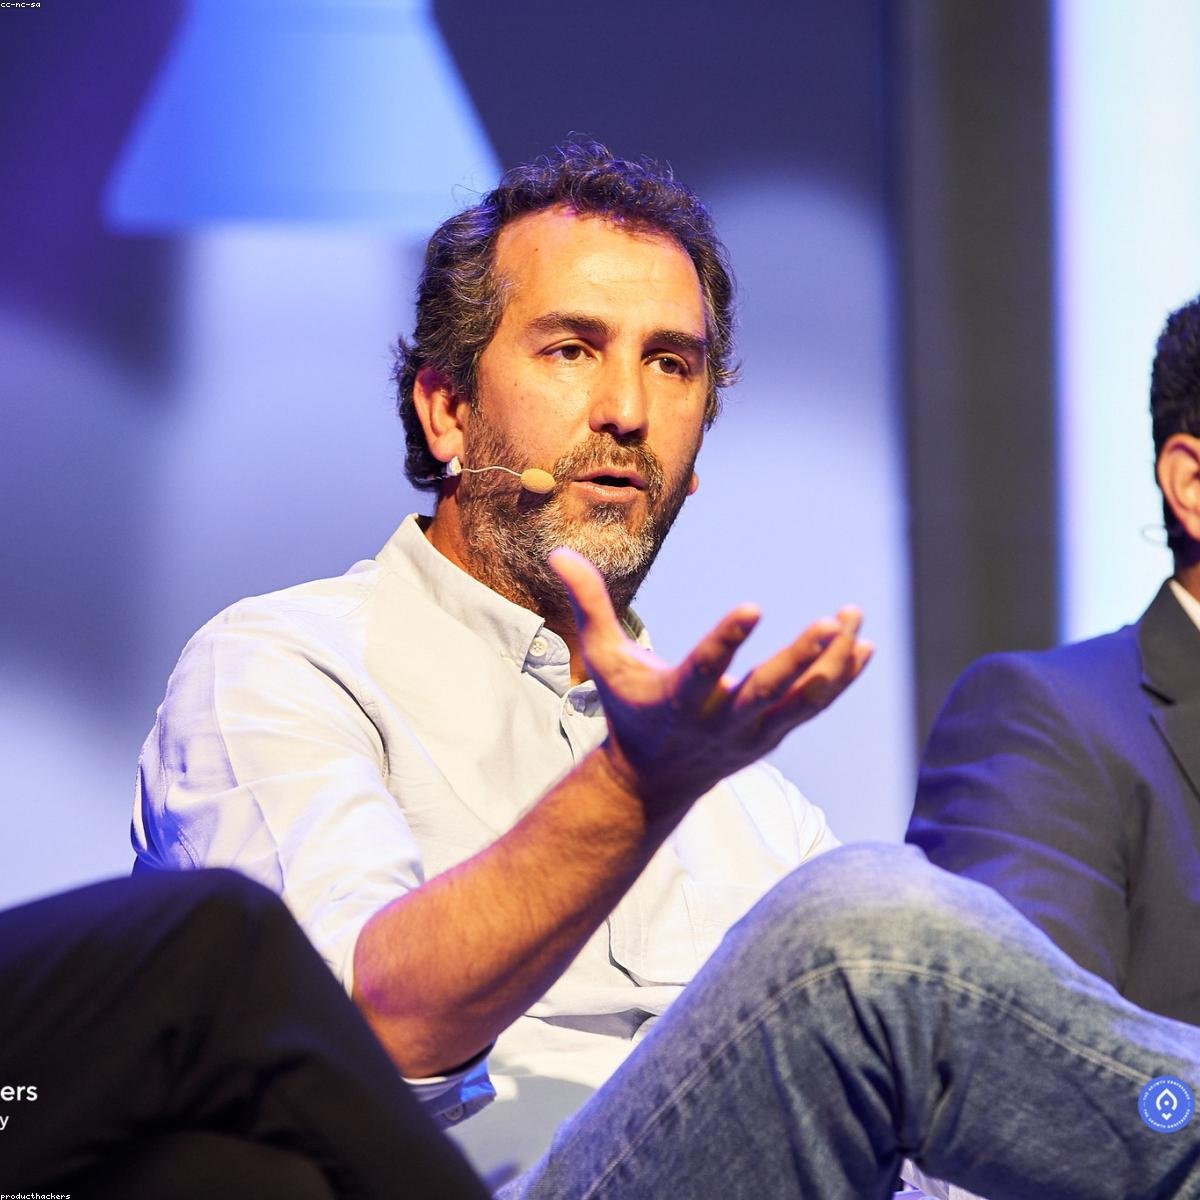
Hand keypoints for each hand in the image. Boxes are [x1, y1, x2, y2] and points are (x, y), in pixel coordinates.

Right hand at [550, 547, 872, 812]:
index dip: (729, 639)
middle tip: (828, 622)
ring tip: (852, 618)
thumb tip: (560, 554)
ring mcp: (753, 732)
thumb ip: (589, 607)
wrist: (653, 782)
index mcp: (678, 699)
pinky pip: (815, 705)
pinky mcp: (774, 735)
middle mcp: (721, 720)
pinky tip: (864, 646)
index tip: (754, 606)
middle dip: (800, 658)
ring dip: (832, 662)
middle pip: (767, 689)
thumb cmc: (628, 711)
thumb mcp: (604, 662)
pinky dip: (841, 678)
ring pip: (802, 699)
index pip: (705, 667)